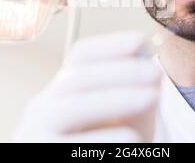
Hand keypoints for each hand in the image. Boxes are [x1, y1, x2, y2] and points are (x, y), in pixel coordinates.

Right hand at [12, 31, 161, 141]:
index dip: (111, 45)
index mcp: (62, 89)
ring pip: (72, 109)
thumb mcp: (123, 114)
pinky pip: (77, 145)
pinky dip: (109, 139)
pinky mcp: (48, 154)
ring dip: (115, 99)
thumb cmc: (107, 142)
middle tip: (155, 72)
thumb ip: (135, 88)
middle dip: (120, 71)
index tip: (143, 41)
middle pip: (77, 78)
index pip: (81, 55)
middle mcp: (44, 107)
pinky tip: (134, 137)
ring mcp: (39, 133)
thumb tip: (146, 59)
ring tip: (152, 97)